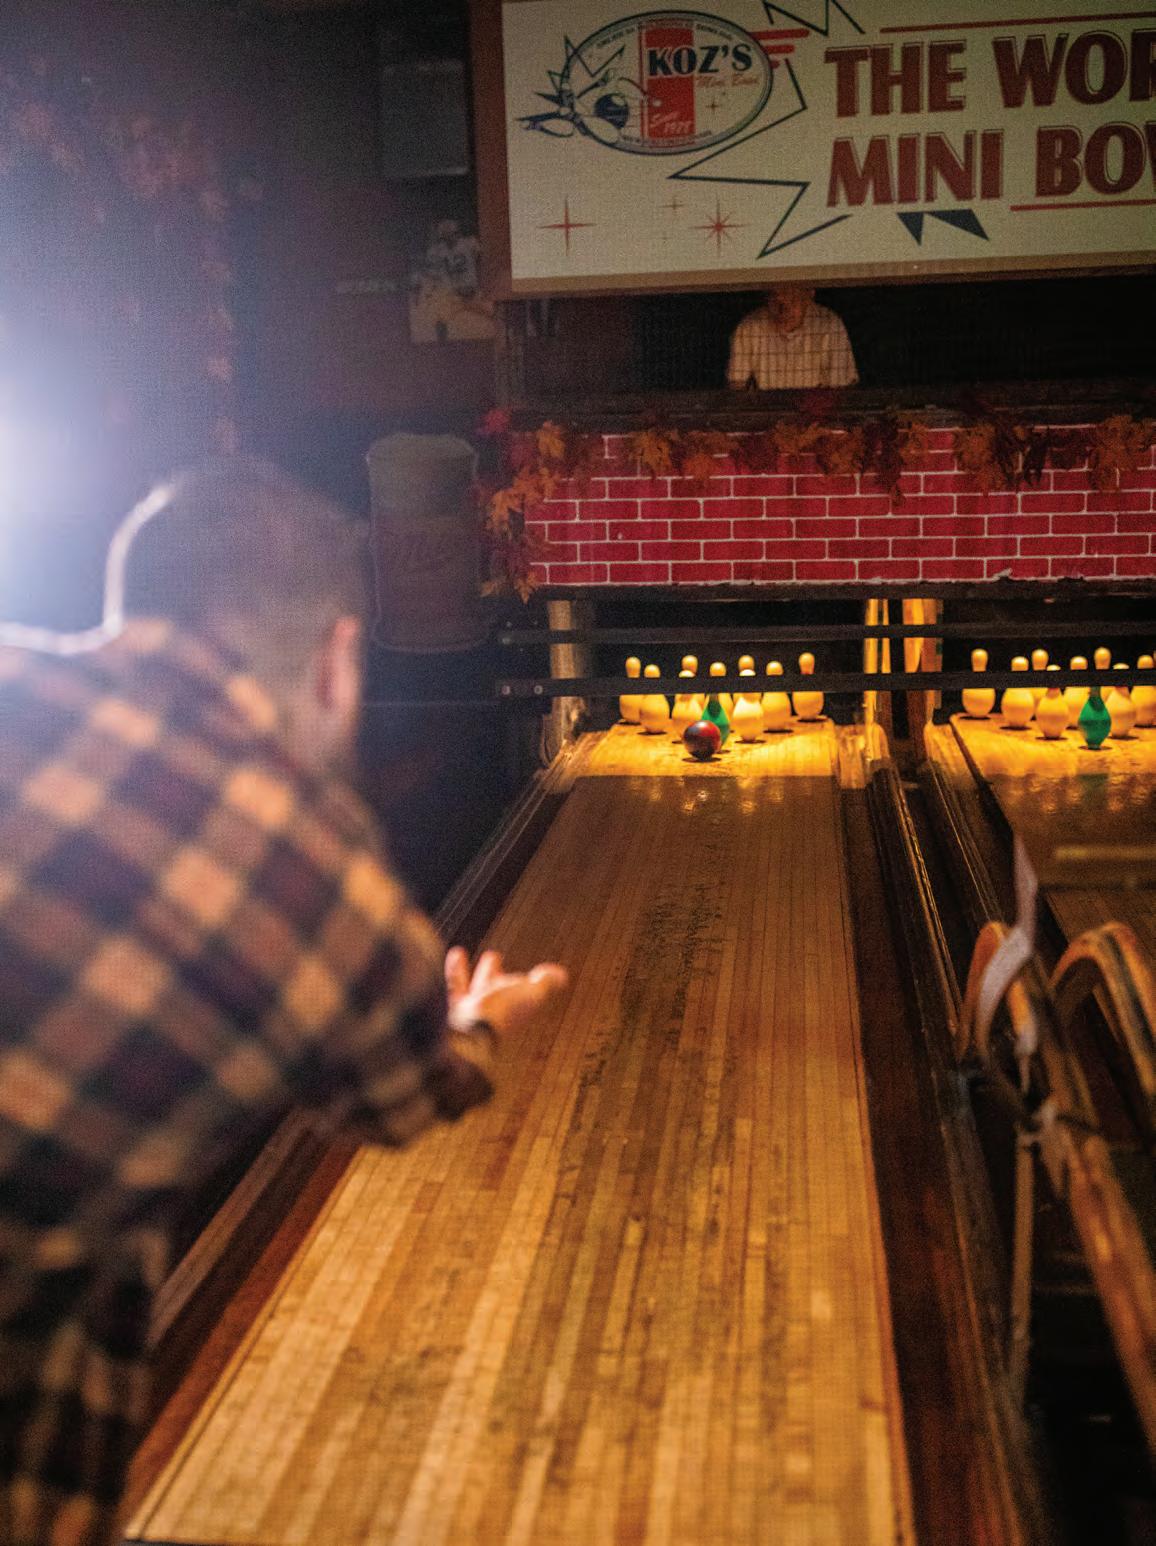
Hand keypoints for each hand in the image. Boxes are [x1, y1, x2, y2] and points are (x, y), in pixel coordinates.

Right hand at [444, 946, 567, 1040]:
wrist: (465, 1031)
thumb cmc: (500, 1013)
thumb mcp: (531, 995)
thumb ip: (545, 984)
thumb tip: (560, 976)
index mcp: (510, 1012)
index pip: (519, 993)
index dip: (525, 981)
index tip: (536, 971)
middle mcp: (487, 1014)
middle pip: (490, 990)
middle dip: (491, 973)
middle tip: (492, 955)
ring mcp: (465, 1014)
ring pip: (464, 989)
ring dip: (462, 970)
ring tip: (458, 952)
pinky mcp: (445, 1010)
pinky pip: (448, 986)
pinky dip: (451, 970)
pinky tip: (452, 953)